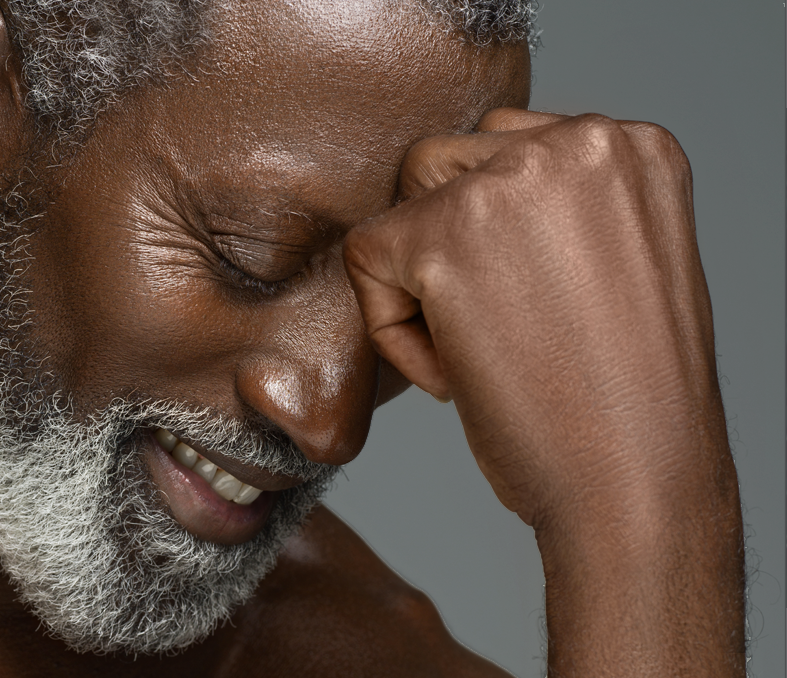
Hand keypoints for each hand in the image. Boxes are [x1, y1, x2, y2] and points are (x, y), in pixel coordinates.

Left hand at [344, 108, 744, 675]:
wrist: (634, 478)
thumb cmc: (622, 392)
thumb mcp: (618, 260)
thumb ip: (560, 206)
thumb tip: (470, 191)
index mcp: (630, 146)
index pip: (510, 149)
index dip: (500, 237)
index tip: (541, 308)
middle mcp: (578, 142)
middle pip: (449, 162)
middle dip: (452, 244)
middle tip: (508, 333)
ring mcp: (512, 181)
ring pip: (405, 200)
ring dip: (421, 277)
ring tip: (484, 348)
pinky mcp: (444, 236)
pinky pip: (366, 257)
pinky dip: (391, 327)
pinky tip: (456, 375)